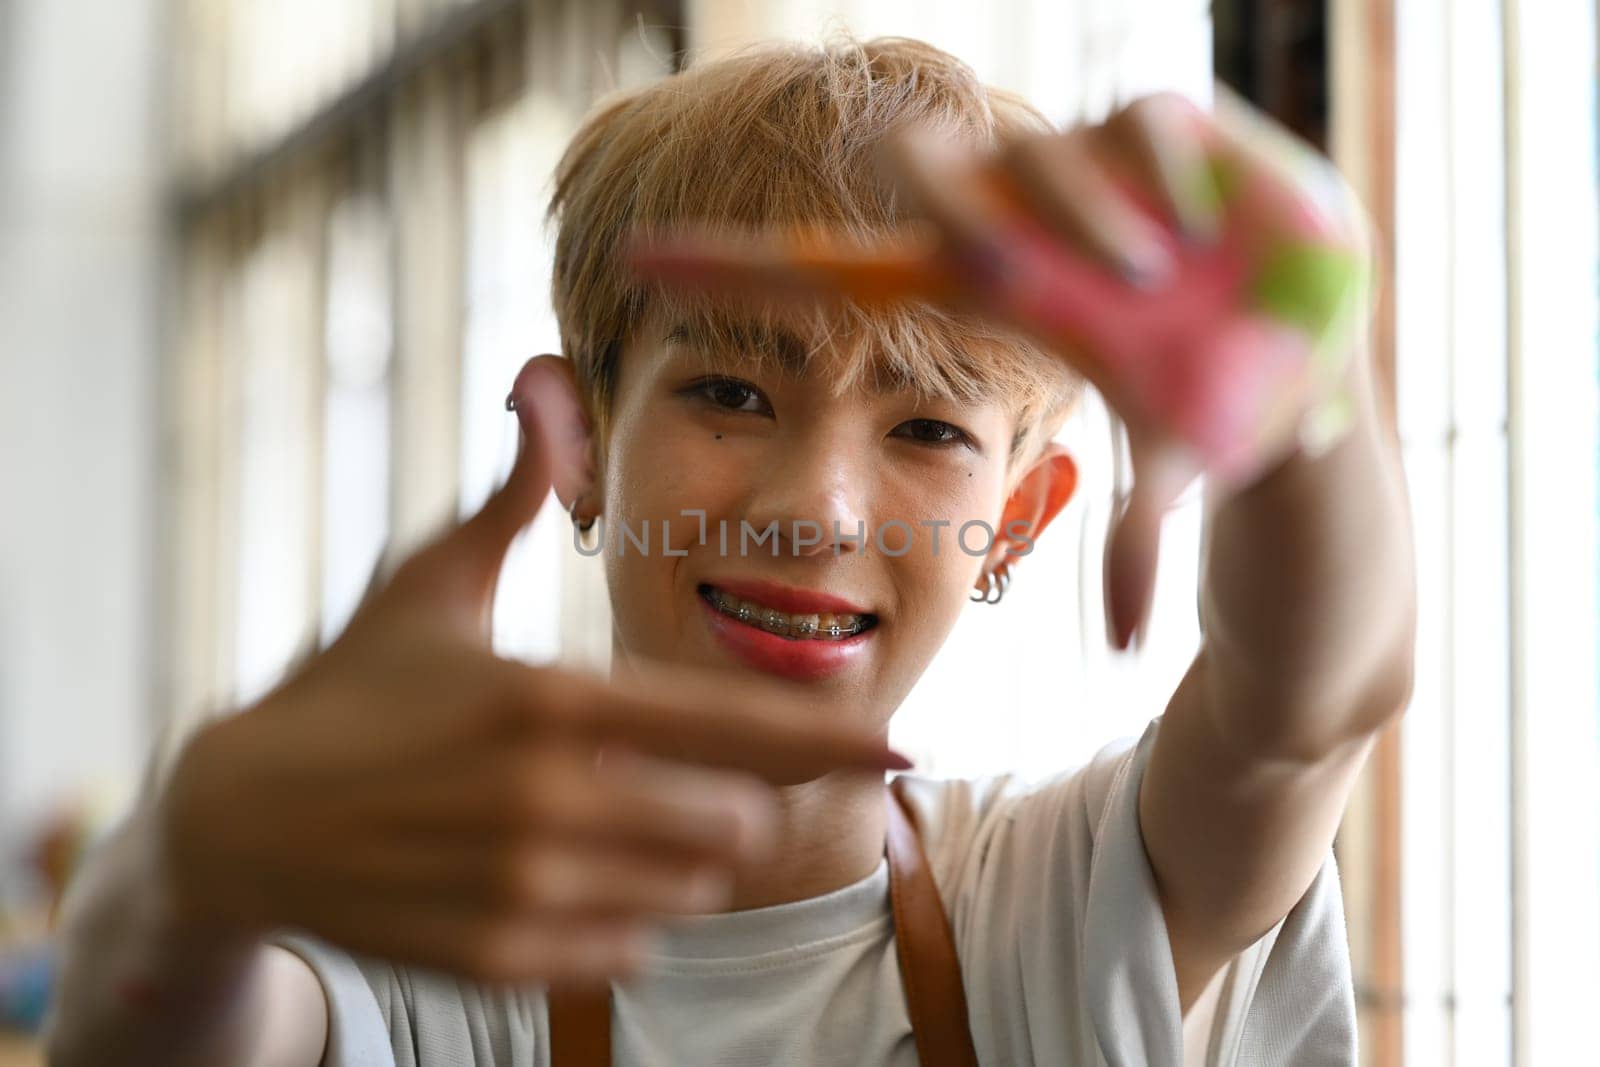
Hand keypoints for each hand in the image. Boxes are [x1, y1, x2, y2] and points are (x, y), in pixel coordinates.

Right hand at [157, 356, 906, 986]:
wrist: (237, 819)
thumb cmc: (349, 686)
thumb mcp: (428, 580)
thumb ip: (510, 493)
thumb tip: (544, 379)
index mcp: (551, 701)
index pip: (736, 728)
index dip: (833, 739)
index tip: (902, 744)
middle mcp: (548, 803)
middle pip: (732, 823)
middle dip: (730, 801)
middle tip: (681, 777)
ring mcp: (522, 891)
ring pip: (689, 891)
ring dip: (679, 857)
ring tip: (609, 818)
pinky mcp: (495, 958)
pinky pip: (630, 950)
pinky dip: (622, 916)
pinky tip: (564, 874)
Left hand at [627, 88, 1372, 647]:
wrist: (1315, 345)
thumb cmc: (1218, 408)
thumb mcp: (1173, 471)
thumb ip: (1139, 542)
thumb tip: (1120, 645)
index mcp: (986, 294)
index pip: (835, 273)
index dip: (740, 265)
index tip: (638, 257)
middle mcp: (1021, 222)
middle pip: (933, 178)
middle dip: (965, 211)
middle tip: (1005, 267)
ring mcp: (1088, 171)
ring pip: (1043, 151)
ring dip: (1093, 219)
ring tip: (1156, 275)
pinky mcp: (1172, 131)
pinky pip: (1144, 117)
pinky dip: (1168, 167)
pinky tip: (1203, 224)